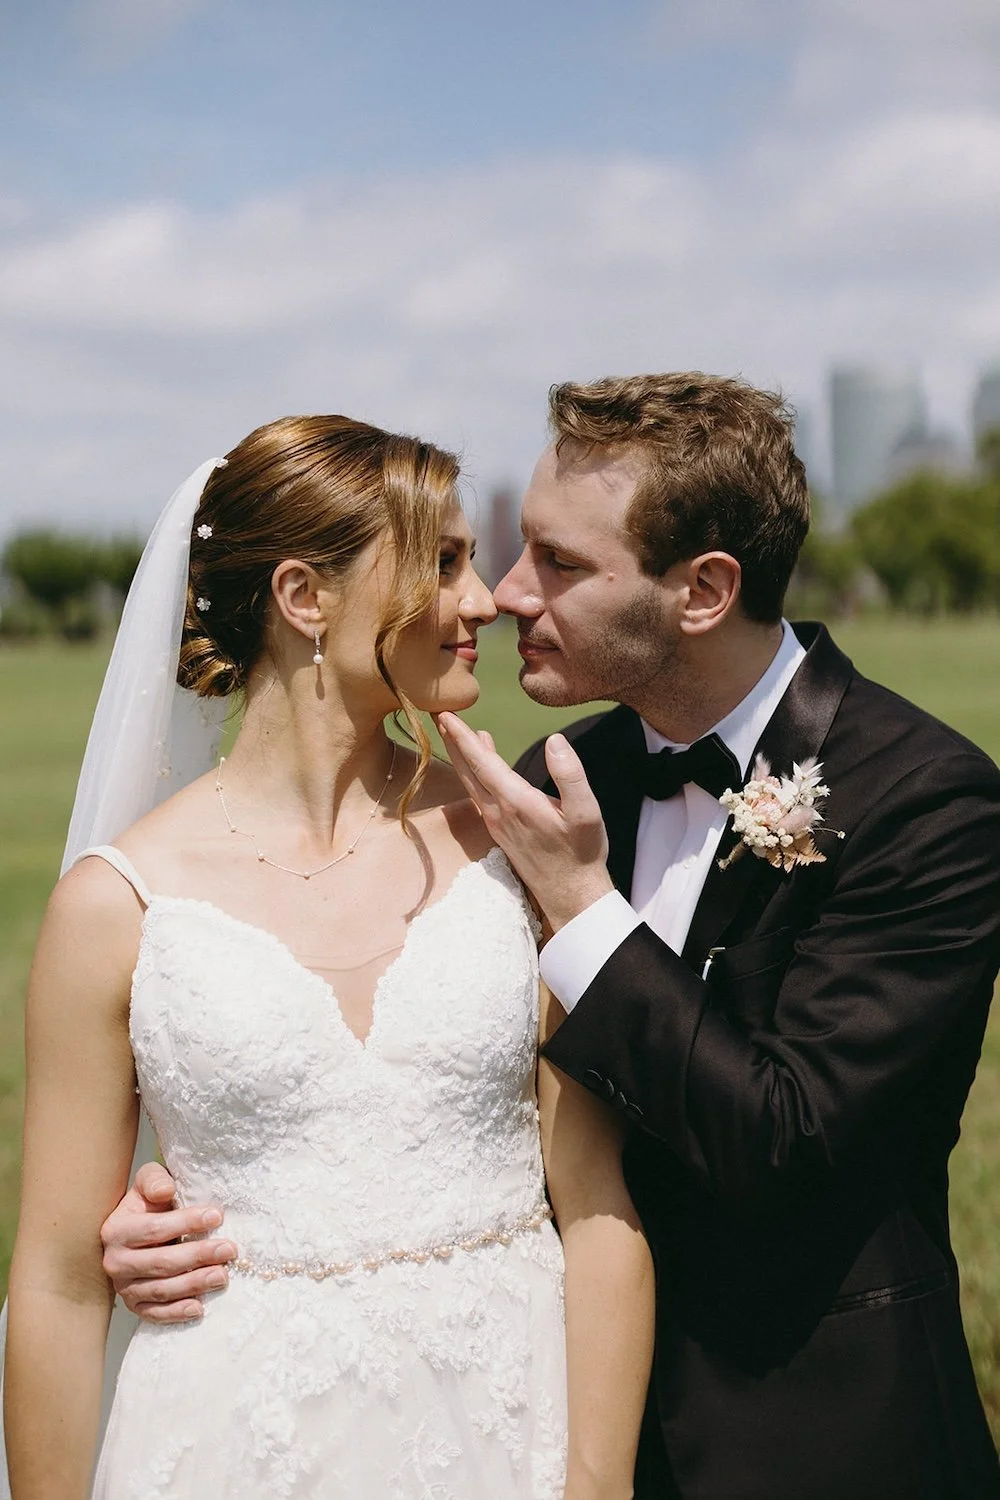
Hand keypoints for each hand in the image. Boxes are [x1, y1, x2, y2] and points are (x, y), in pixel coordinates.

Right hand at [101, 1161, 236, 1322]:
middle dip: (198, 1256)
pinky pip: (155, 1314)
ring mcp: (124, 1287)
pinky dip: (177, 1313)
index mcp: (116, 1230)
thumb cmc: (149, 1203)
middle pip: (161, 1262)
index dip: (187, 1222)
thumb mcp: (148, 1181)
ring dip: (194, 1284)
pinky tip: (199, 1308)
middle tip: (229, 1250)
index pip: (155, 1229)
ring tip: (223, 1276)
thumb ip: (154, 1179)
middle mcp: (115, 1262)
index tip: (217, 1217)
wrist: (137, 1229)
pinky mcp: (135, 1305)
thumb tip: (166, 1190)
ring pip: (161, 1290)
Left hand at [436, 714, 613, 930]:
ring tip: (455, 732)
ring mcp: (497, 823)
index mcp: (516, 802)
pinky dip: (474, 774)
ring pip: (471, 783)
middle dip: (453, 741)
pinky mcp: (500, 831)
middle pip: (468, 770)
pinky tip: (482, 765)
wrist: (571, 895)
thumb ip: (571, 775)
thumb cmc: (581, 853)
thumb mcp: (587, 812)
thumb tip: (555, 741)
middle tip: (438, 715)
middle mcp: (499, 812)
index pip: (483, 762)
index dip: (463, 737)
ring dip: (461, 757)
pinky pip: (479, 794)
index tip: (446, 714)